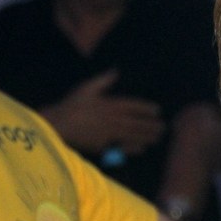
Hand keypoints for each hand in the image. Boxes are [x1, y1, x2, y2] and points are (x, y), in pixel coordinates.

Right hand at [39, 70, 164, 154]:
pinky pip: (121, 147)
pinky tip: (142, 148)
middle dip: (151, 125)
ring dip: (146, 136)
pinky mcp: (102, 145)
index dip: (146, 108)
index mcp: (110, 104)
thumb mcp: (86, 88)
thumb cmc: (71, 105)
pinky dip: (133, 148)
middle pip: (136, 122)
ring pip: (132, 135)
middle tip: (163, 127)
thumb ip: (103, 80)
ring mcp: (108, 133)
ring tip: (157, 137)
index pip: (133, 106)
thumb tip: (116, 71)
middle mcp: (112, 119)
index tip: (157, 110)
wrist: (57, 125)